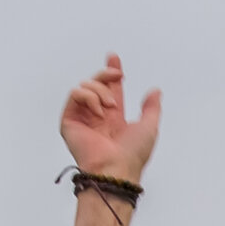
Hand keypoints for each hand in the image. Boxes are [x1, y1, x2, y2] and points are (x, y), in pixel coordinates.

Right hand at [61, 52, 161, 182]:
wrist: (116, 167)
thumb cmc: (133, 154)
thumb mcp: (150, 126)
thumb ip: (152, 107)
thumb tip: (155, 91)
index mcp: (113, 118)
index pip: (109, 89)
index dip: (111, 72)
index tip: (114, 58)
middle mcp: (96, 117)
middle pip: (96, 83)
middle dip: (106, 75)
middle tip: (118, 77)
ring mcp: (82, 119)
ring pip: (85, 86)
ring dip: (100, 91)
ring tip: (110, 108)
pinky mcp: (69, 122)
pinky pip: (75, 94)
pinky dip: (89, 97)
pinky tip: (98, 112)